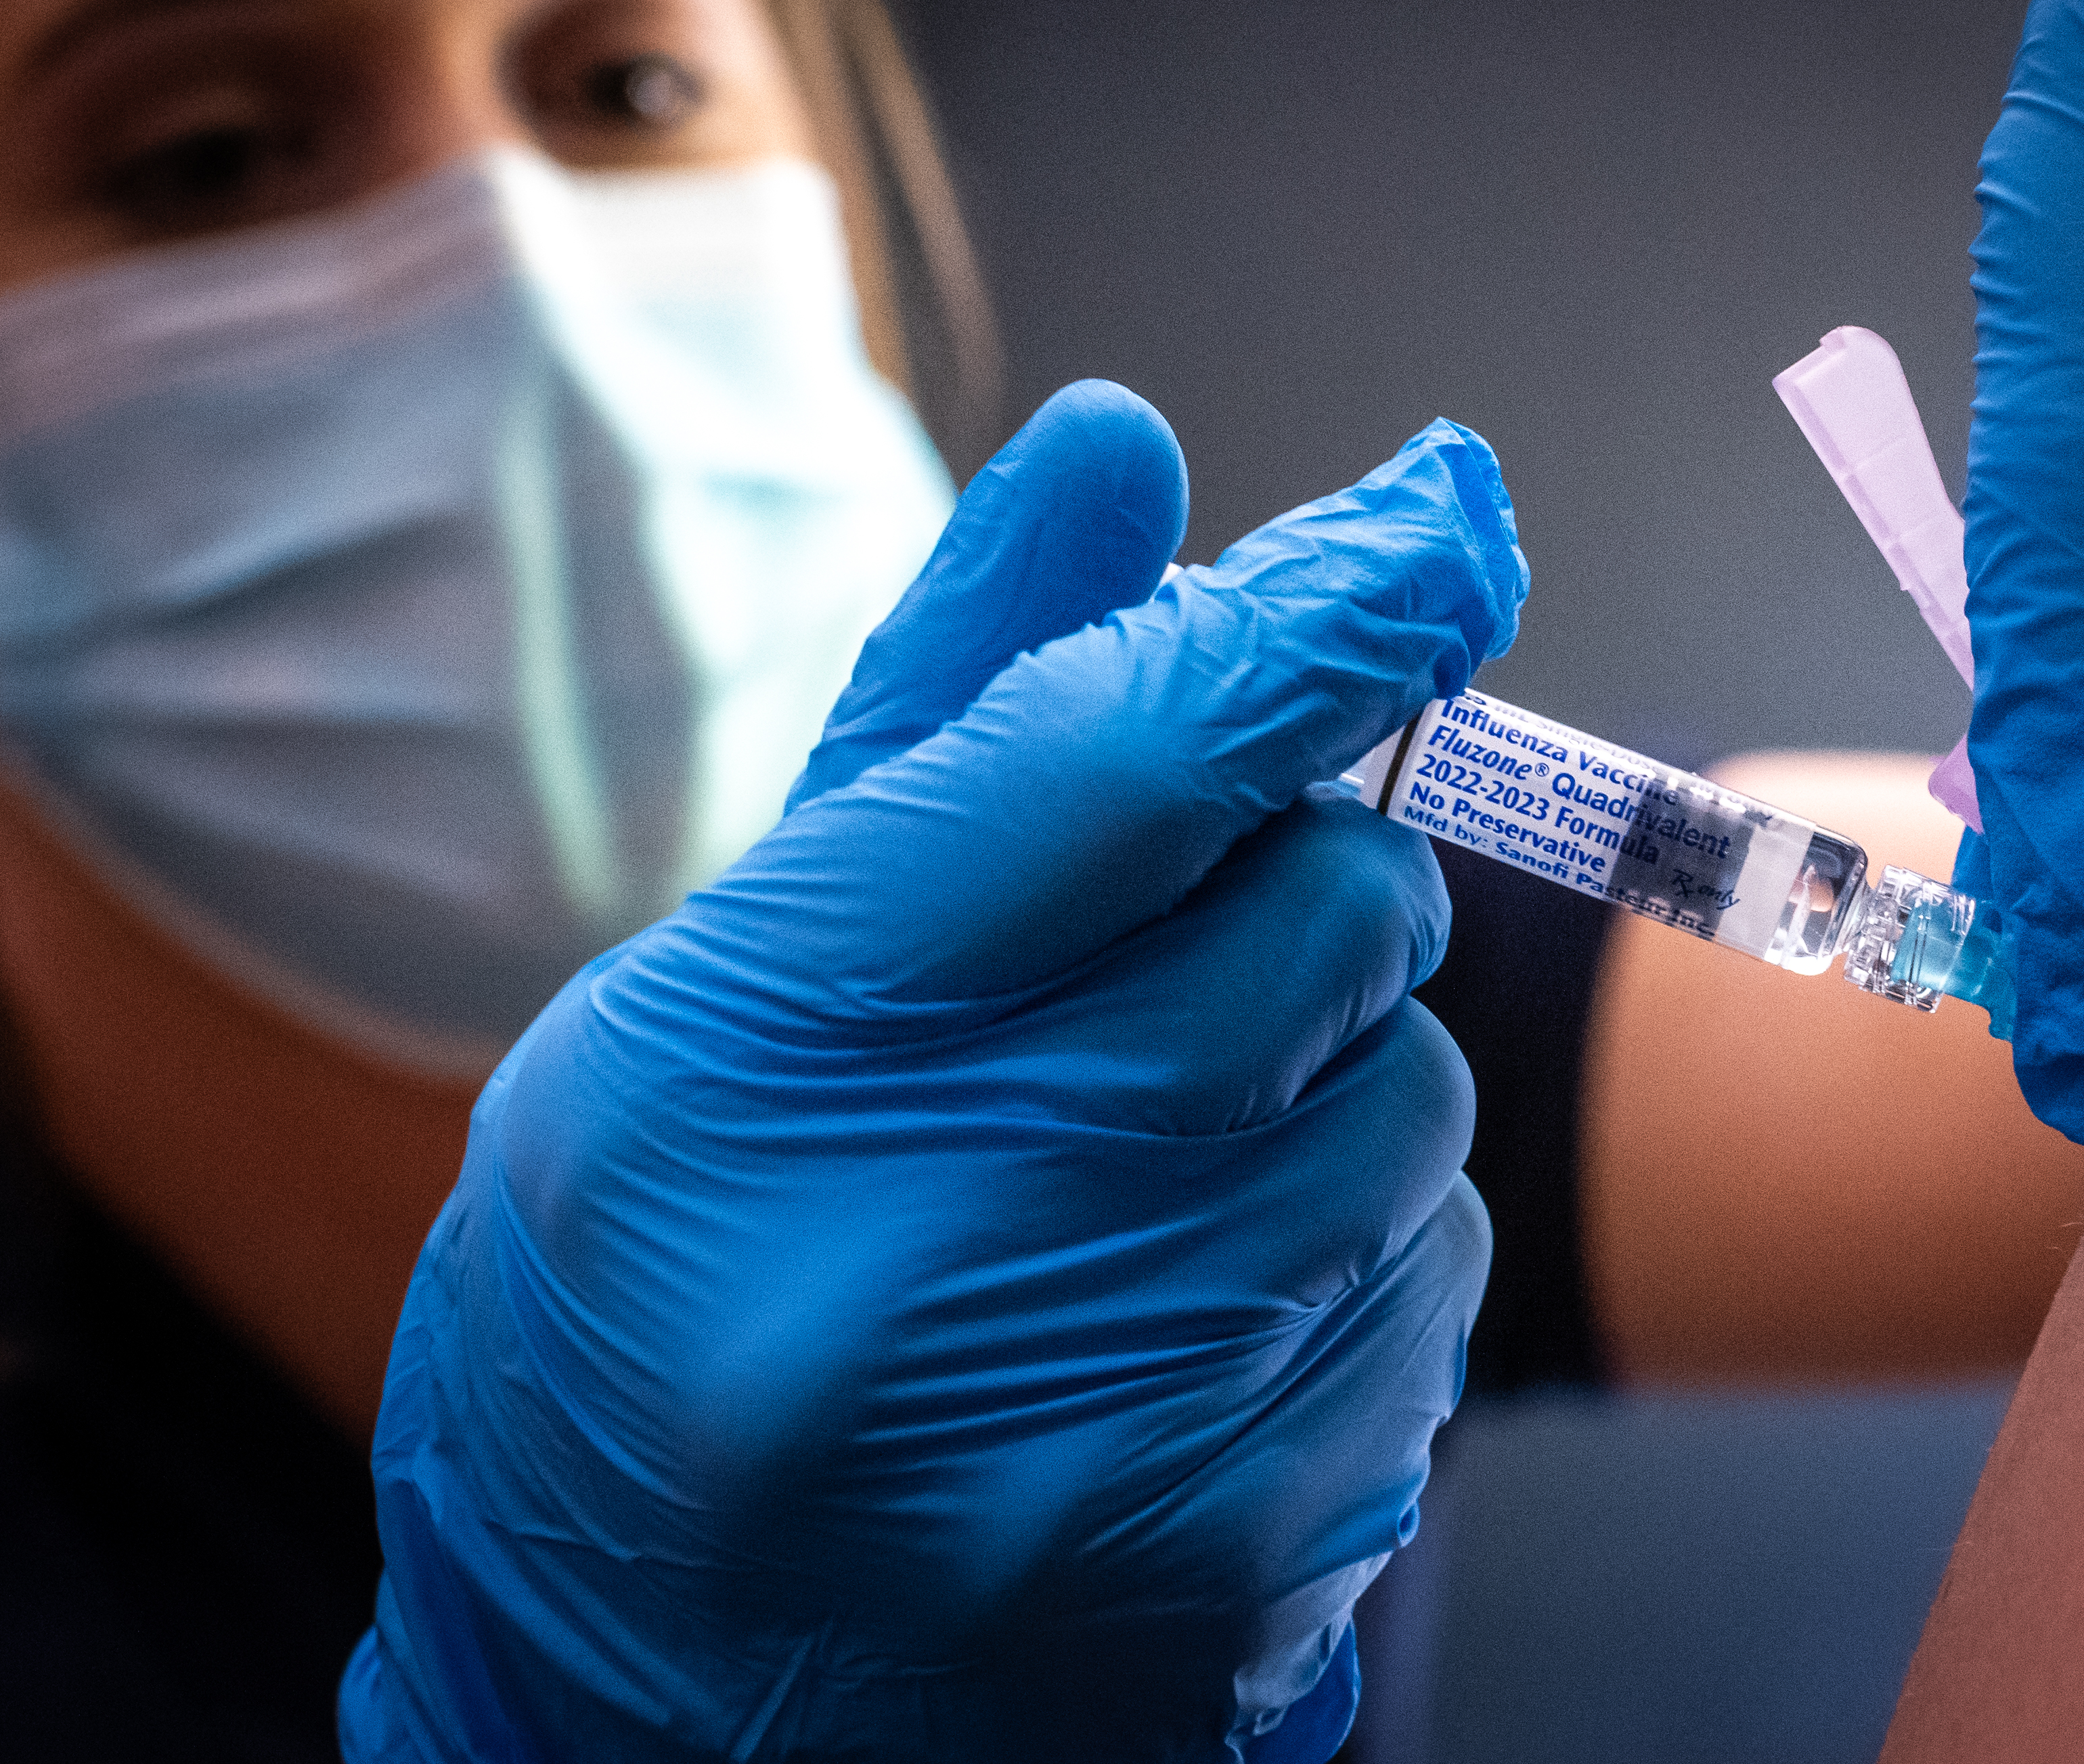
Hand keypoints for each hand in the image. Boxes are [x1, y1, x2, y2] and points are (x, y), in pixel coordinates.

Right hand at [337, 380, 1527, 1760]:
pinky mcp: (1250, 1548)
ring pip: (1412, 1099)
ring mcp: (1118, 1416)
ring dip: (1319, 1089)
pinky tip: (1171, 1327)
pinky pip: (1427, 1288)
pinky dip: (1342, 1266)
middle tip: (1156, 961)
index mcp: (768, 1046)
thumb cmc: (651, 1302)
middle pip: (1331, 904)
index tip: (1444, 518)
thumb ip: (944, 713)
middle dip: (1290, 882)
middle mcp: (950, 1234)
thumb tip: (1125, 446)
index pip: (1123, 752)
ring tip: (1123, 1185)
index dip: (1318, 607)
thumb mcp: (719, 988)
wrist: (638, 1717)